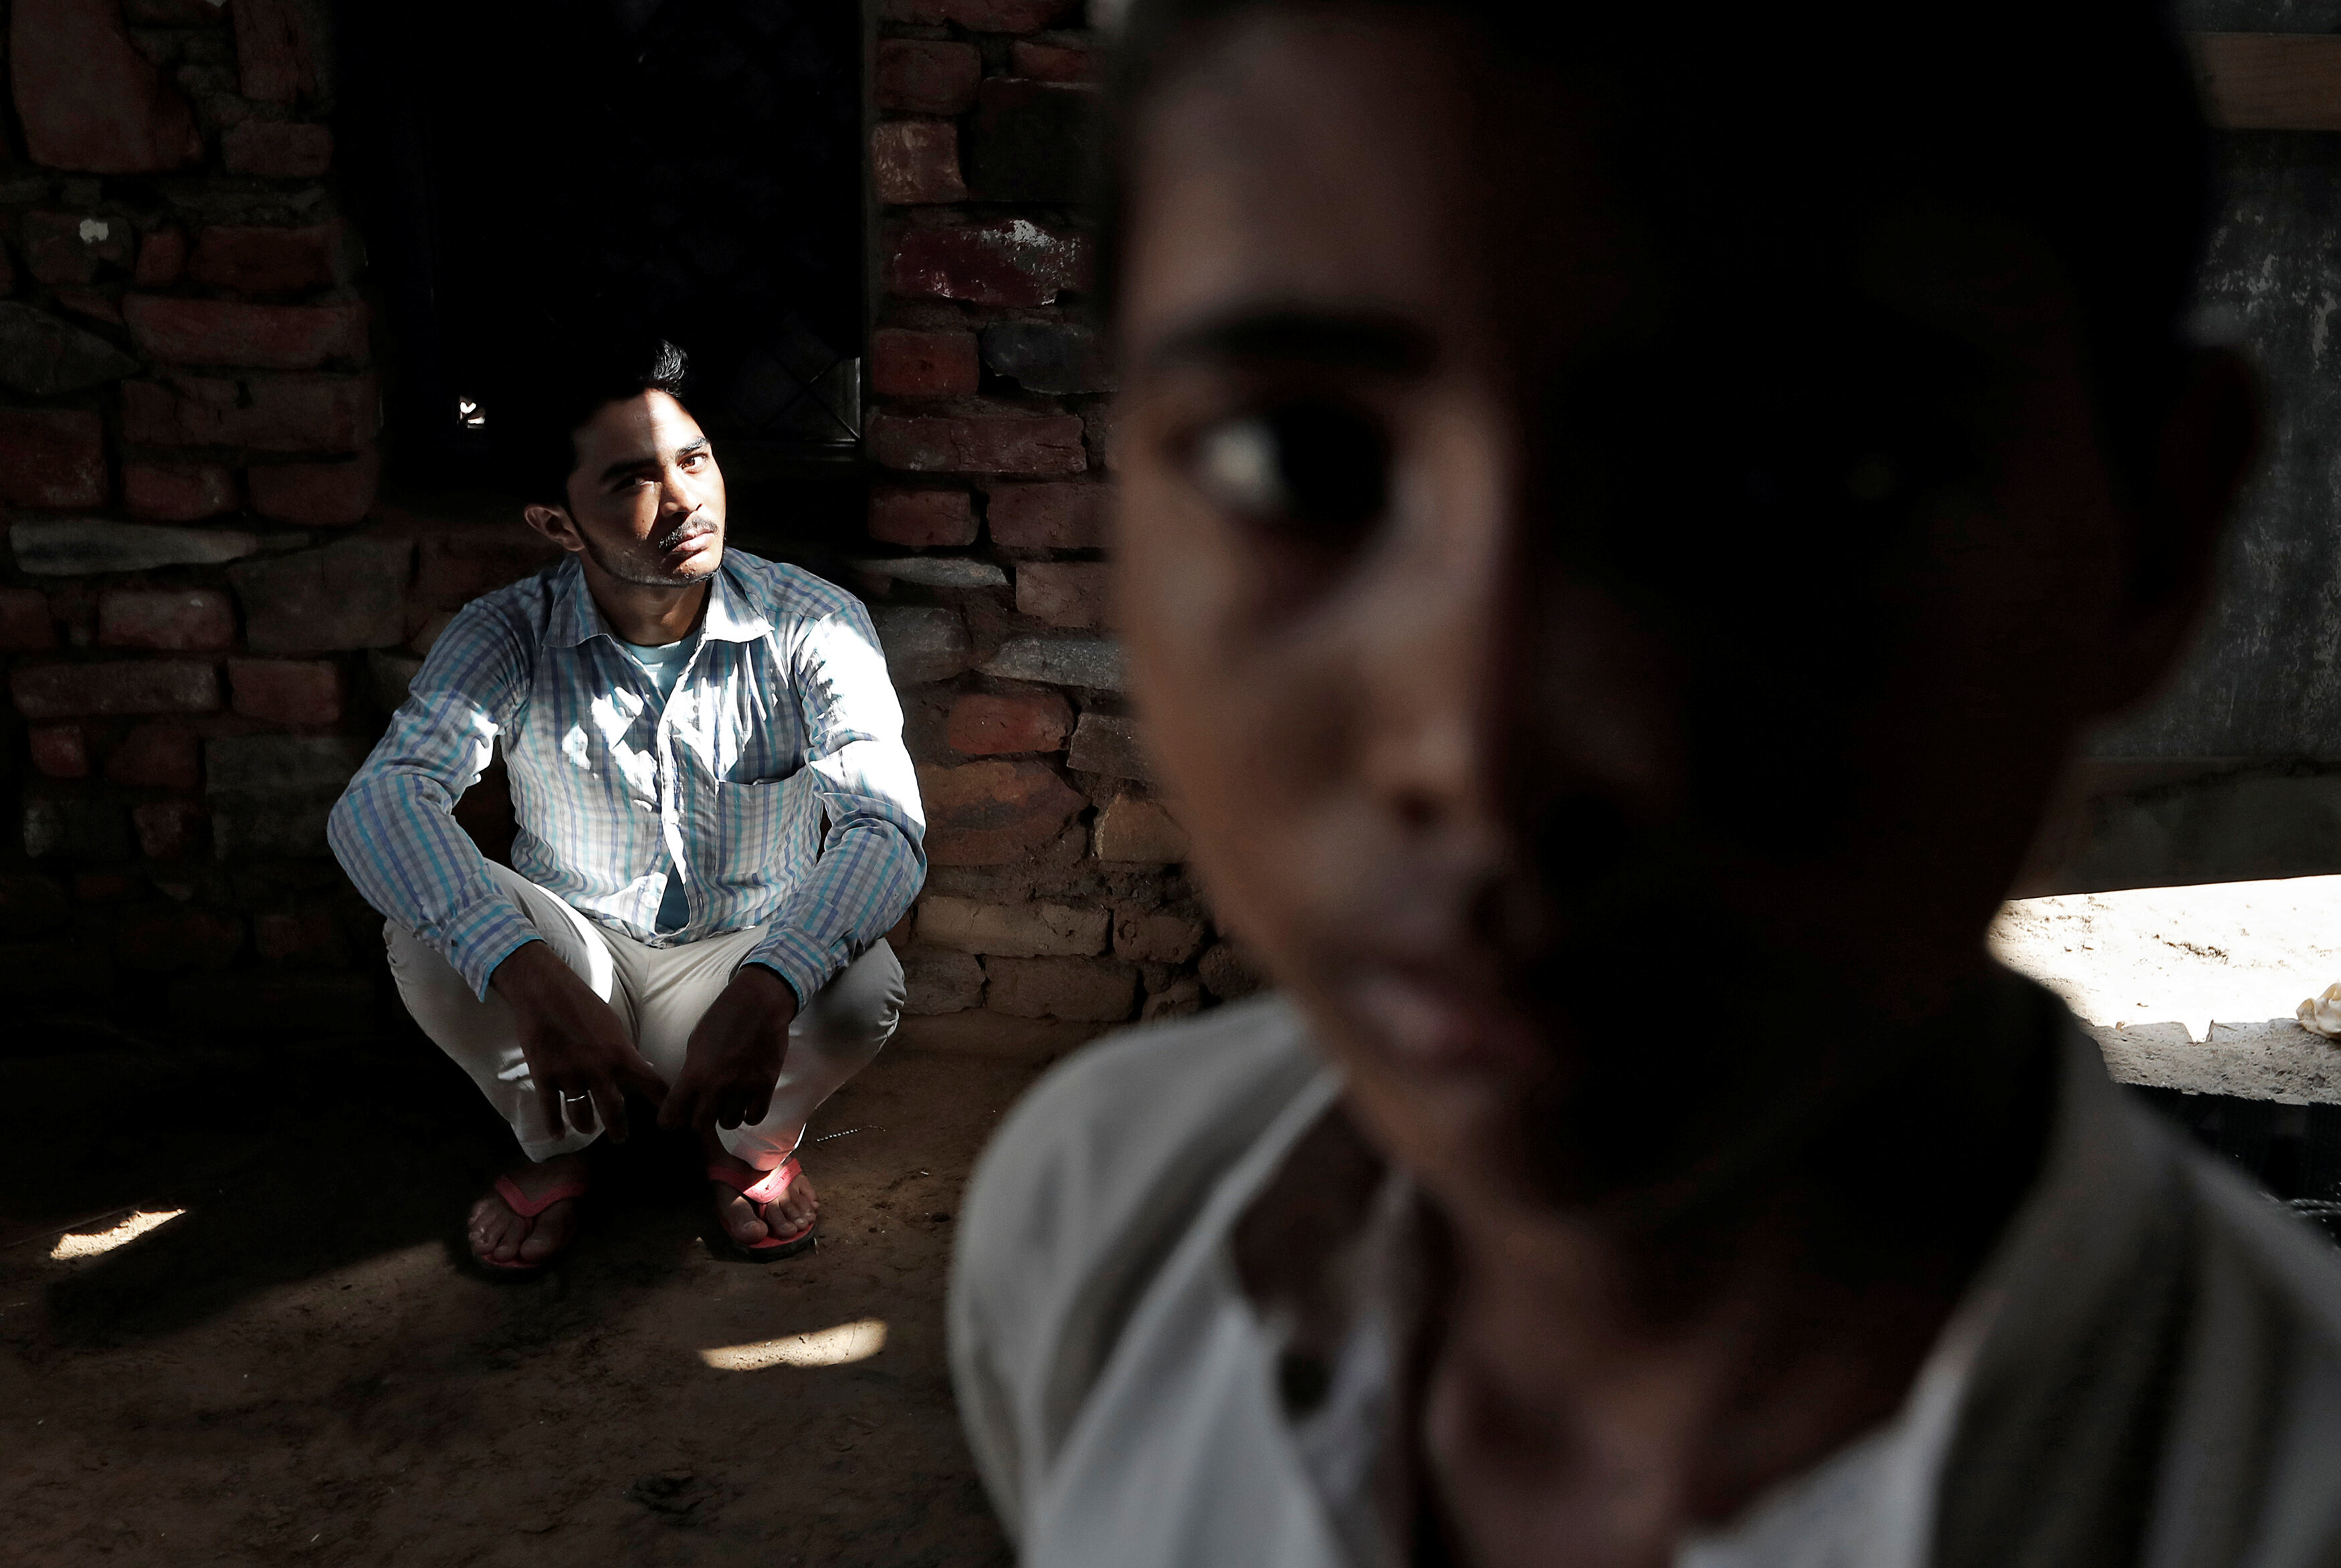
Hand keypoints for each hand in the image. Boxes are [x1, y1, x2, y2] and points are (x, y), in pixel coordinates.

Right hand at [490, 941, 666, 1141]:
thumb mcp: (612, 1026)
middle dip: (618, 1129)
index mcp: (621, 1054)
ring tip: (589, 1130)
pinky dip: (555, 1125)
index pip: (650, 1084)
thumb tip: (639, 1070)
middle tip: (621, 1139)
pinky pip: (550, 1110)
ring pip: (582, 1114)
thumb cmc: (583, 1004)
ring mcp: (570, 1075)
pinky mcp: (544, 1076)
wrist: (545, 992)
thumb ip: (623, 1052)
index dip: (662, 1103)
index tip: (670, 1119)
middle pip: (614, 1110)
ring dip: (587, 1126)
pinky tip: (558, 1135)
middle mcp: (598, 1069)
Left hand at [661, 964, 799, 1133]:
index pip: (673, 1114)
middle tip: (702, 1110)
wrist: (759, 1004)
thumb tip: (688, 1096)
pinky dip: (748, 1114)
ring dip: (725, 1116)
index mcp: (694, 1073)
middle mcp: (718, 1086)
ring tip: (727, 1103)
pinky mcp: (766, 1085)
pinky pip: (755, 1117)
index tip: (670, 1120)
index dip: (668, 1120)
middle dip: (698, 1120)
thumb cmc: (722, 1018)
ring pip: (729, 1124)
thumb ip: (691, 1073)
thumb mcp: (695, 1042)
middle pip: (701, 1125)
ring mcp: (744, 1087)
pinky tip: (746, 1104)